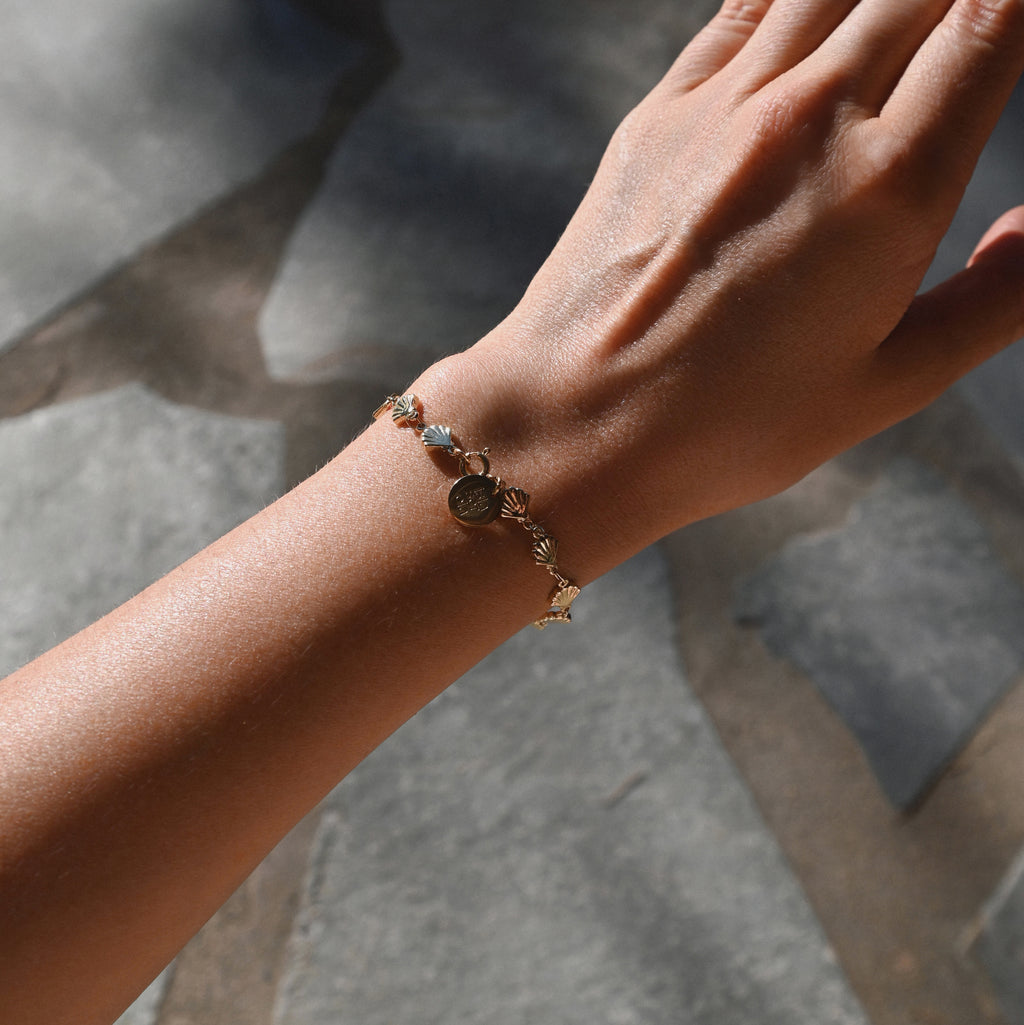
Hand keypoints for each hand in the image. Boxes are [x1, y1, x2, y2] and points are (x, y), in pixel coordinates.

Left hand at [428, 0, 1023, 574]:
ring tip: (891, 31)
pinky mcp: (659, 112)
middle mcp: (810, 117)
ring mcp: (724, 106)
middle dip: (959, 2)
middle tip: (962, 38)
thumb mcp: (890, 384)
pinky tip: (809, 20)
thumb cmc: (732, 425)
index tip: (1010, 31)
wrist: (580, 421)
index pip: (992, 17)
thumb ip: (999, 300)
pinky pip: (746, 6)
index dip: (1013, 7)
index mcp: (890, 184)